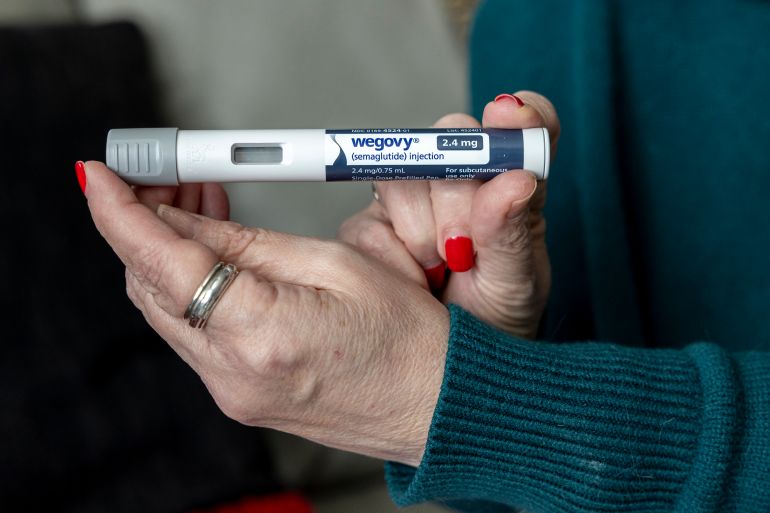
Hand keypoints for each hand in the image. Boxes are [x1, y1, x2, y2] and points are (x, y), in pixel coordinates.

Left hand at [82, 162, 448, 465]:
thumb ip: (249, 243)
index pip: (163, 265)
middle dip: (145, 224)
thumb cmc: (408, 338)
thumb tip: (185, 220)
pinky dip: (191, 287)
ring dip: (169, 254)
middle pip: (151, 287)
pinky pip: (193, 332)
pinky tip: (215, 253)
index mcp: (262, 334)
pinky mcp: (238, 395)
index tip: (96, 176)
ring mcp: (231, 391)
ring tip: (199, 203)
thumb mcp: (335, 264)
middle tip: (165, 176)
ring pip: (167, 309)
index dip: (120, 214)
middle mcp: (233, 374)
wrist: (434, 404)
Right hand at [338, 92, 558, 337]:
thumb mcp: (517, 285)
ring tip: (440, 271)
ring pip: (403, 176)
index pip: (522, 127)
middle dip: (457, 195)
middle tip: (464, 249)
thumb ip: (514, 233)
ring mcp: (412, 200)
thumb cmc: (494, 322)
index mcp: (511, 185)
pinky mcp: (370, 226)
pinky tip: (413, 280)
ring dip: (421, 231)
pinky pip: (369, 222)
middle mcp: (462, 182)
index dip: (517, 115)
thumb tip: (515, 179)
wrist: (444, 370)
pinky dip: (393, 257)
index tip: (510, 115)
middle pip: (450, 139)